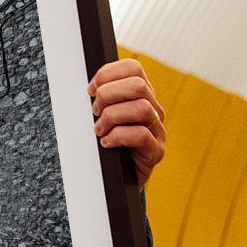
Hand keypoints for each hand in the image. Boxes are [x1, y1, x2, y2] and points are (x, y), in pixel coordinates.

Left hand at [88, 58, 165, 186]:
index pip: (132, 68)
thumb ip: (100, 98)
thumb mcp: (101, 115)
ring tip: (99, 130)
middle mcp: (153, 109)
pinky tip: (106, 143)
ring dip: (112, 117)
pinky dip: (117, 137)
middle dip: (108, 95)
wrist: (117, 178)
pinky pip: (141, 135)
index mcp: (141, 95)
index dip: (107, 74)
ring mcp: (157, 130)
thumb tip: (88, 87)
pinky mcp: (156, 151)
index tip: (90, 90)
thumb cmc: (106, 143)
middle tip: (95, 112)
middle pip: (138, 85)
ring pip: (141, 108)